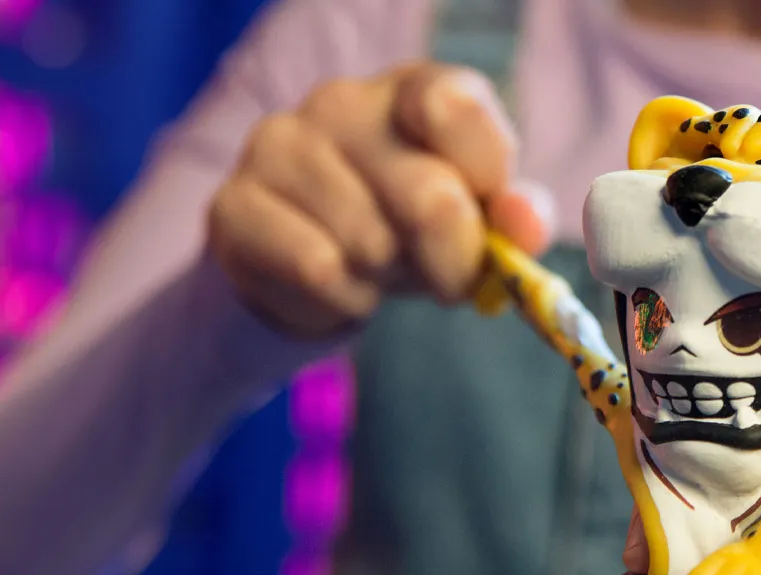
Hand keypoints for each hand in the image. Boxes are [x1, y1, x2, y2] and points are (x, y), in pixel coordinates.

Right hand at [207, 62, 553, 340]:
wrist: (309, 277)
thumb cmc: (406, 236)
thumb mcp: (474, 225)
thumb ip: (512, 218)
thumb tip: (526, 224)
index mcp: (412, 91)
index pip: (455, 106)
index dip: (486, 179)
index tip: (490, 220)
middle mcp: (341, 103)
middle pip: (428, 197)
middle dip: (450, 260)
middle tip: (440, 274)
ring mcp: (278, 146)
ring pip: (370, 242)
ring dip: (389, 280)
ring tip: (377, 269)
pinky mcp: (234, 205)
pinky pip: (317, 269)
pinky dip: (344, 298)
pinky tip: (336, 284)